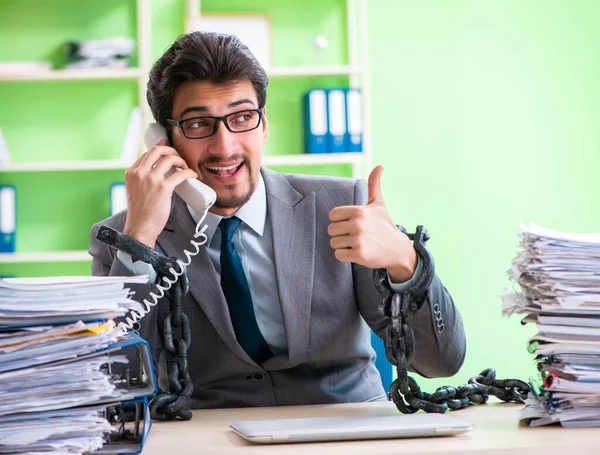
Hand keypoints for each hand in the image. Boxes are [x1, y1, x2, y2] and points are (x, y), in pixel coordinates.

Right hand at [123, 137, 197, 247]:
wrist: (140, 227)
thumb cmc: (140, 212)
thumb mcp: (135, 190)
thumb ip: (142, 178)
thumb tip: (156, 167)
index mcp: (131, 173)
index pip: (147, 153)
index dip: (160, 150)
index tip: (169, 152)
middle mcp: (140, 173)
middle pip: (158, 150)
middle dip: (171, 150)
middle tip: (178, 158)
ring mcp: (151, 179)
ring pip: (170, 158)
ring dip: (181, 160)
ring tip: (186, 167)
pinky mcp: (163, 187)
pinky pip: (180, 173)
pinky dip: (189, 172)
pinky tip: (192, 175)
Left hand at [328, 165, 417, 282]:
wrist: (398, 249)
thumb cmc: (384, 225)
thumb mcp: (378, 204)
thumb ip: (374, 185)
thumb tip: (380, 165)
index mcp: (359, 211)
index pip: (333, 215)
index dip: (340, 220)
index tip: (352, 223)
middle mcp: (358, 224)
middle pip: (331, 230)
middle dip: (341, 234)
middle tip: (357, 235)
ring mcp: (358, 240)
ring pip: (333, 243)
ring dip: (343, 245)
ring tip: (358, 243)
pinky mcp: (359, 255)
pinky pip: (338, 255)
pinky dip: (345, 256)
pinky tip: (358, 252)